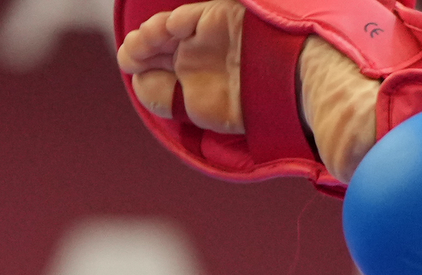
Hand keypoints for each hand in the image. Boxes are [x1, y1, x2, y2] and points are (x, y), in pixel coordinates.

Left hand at [118, 1, 243, 130]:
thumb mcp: (199, 111)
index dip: (142, 67)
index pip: (160, 68)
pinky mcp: (219, 17)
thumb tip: (137, 80)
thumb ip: (165, 98)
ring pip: (169, 29)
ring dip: (149, 35)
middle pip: (160, 46)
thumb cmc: (252, 105)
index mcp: (197, 78)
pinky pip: (189, 16)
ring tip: (138, 46)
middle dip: (140, 49)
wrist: (291, 87)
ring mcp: (209, 35)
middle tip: (129, 57)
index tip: (133, 71)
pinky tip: (164, 32)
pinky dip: (174, 22)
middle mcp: (200, 54)